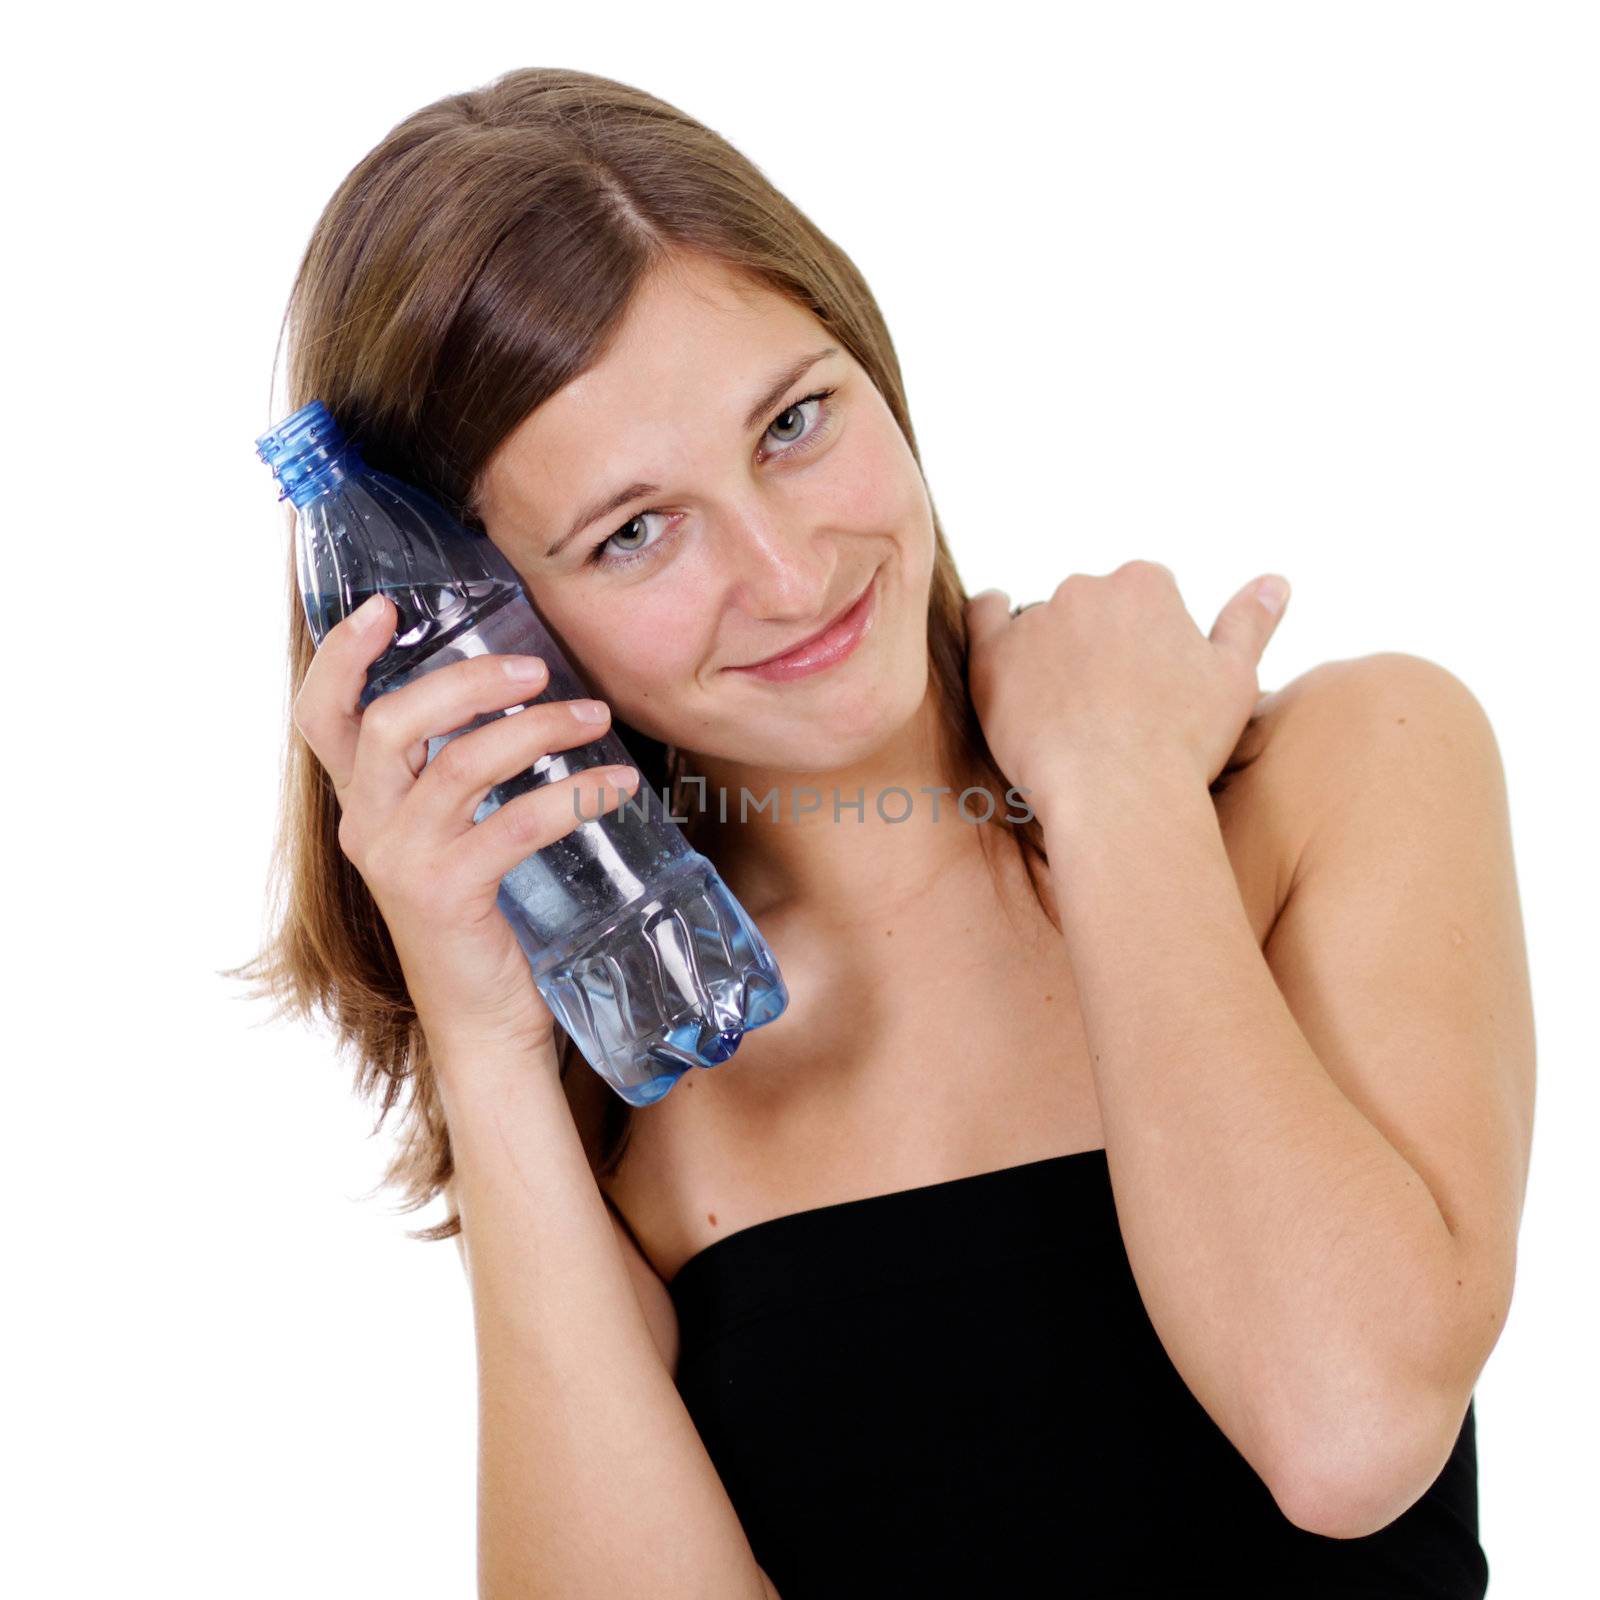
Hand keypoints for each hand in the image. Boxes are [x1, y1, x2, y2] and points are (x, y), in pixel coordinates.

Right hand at [291, 594, 640, 1059]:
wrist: (485, 1023)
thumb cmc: (481, 917)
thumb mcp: (451, 836)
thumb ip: (457, 773)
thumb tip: (521, 692)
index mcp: (362, 804)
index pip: (322, 717)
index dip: (341, 656)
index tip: (387, 607)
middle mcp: (366, 827)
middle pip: (392, 722)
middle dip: (467, 680)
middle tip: (536, 668)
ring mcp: (401, 862)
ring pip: (458, 763)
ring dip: (535, 730)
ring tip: (594, 717)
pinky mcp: (447, 894)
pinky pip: (514, 823)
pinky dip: (573, 795)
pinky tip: (617, 785)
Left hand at [963, 561, 1289, 814]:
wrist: (1117, 793)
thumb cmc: (1183, 743)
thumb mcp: (1235, 678)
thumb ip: (1250, 622)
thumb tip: (1275, 580)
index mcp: (1145, 584)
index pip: (1144, 596)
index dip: (1146, 641)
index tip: (1147, 683)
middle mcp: (1087, 587)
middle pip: (1091, 607)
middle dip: (1099, 643)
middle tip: (1108, 704)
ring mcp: (1036, 619)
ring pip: (1043, 623)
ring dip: (1051, 650)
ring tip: (1065, 709)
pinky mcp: (993, 654)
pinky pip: (983, 616)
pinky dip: (989, 616)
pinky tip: (995, 620)